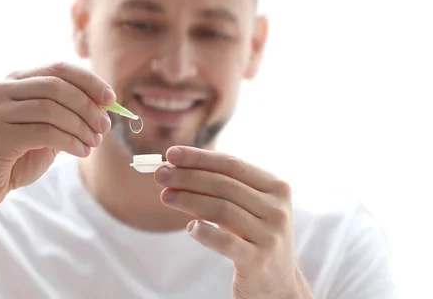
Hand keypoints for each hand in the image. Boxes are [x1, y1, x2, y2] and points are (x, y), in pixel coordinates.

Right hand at [0, 62, 114, 214]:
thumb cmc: (13, 158)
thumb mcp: (44, 131)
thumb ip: (66, 115)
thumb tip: (104, 105)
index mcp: (14, 80)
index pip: (58, 68)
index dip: (88, 81)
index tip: (110, 98)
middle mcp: (1, 88)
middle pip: (57, 85)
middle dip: (88, 105)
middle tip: (105, 126)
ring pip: (52, 108)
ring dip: (81, 126)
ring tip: (94, 143)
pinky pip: (45, 132)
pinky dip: (70, 141)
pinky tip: (81, 152)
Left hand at [155, 146, 313, 298]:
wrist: (278, 283)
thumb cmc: (254, 236)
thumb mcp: (247, 207)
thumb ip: (221, 188)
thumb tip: (176, 167)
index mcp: (276, 187)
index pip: (232, 164)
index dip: (199, 158)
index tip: (171, 154)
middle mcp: (277, 209)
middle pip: (224, 184)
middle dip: (188, 176)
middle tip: (160, 174)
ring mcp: (270, 235)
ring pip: (222, 209)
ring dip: (188, 199)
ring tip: (166, 196)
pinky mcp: (258, 260)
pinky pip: (225, 242)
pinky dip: (204, 232)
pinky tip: (189, 227)